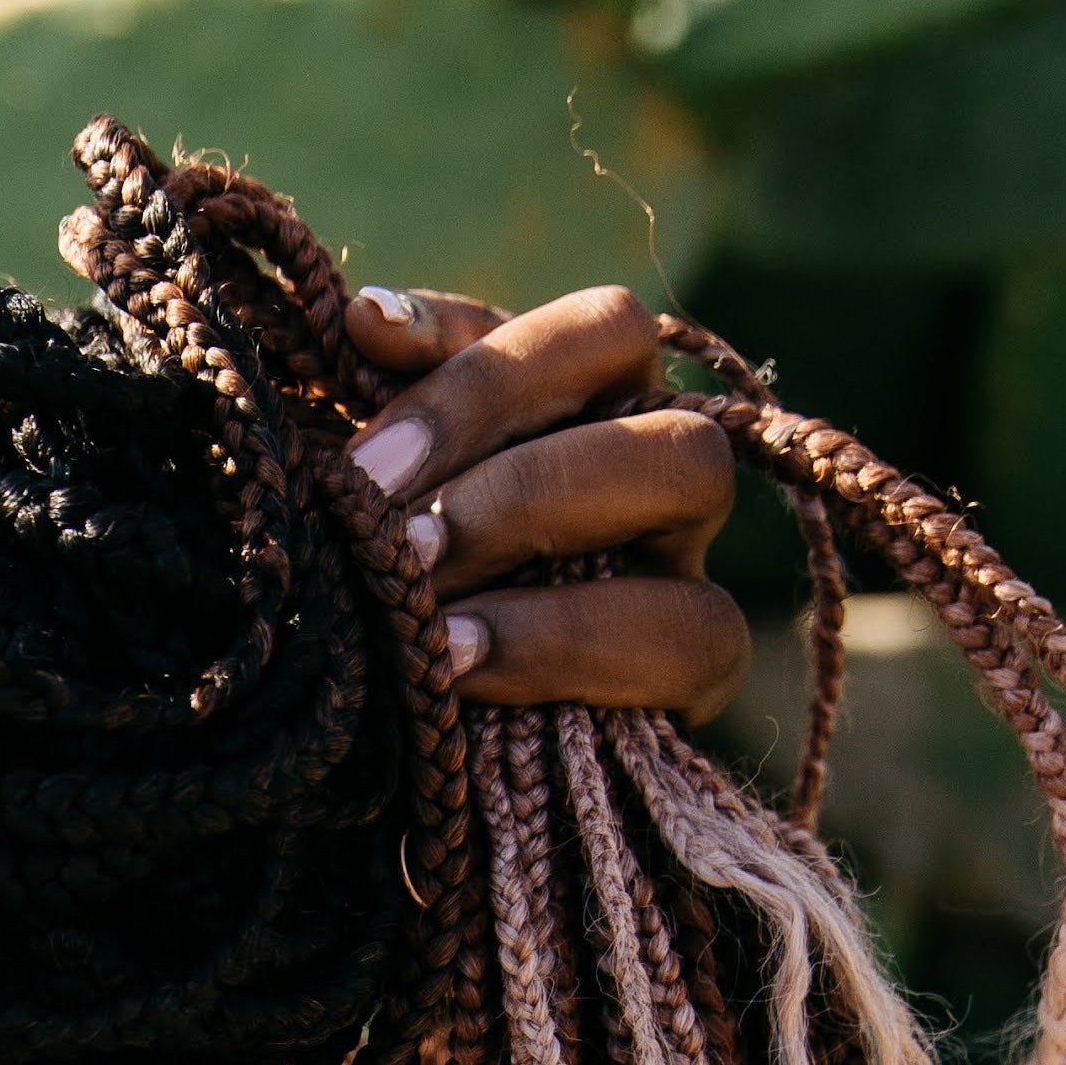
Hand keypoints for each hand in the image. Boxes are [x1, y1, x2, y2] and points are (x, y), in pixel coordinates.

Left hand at [342, 283, 747, 720]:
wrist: (395, 749)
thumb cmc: (389, 594)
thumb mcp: (379, 497)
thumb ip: (382, 407)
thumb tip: (366, 315)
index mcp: (591, 402)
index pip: (597, 328)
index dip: (484, 363)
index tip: (365, 411)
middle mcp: (653, 459)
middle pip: (645, 383)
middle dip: (507, 455)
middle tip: (393, 529)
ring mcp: (688, 553)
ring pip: (691, 470)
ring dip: (543, 521)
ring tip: (421, 596)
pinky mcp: (700, 666)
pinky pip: (692, 633)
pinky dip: (562, 646)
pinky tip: (453, 668)